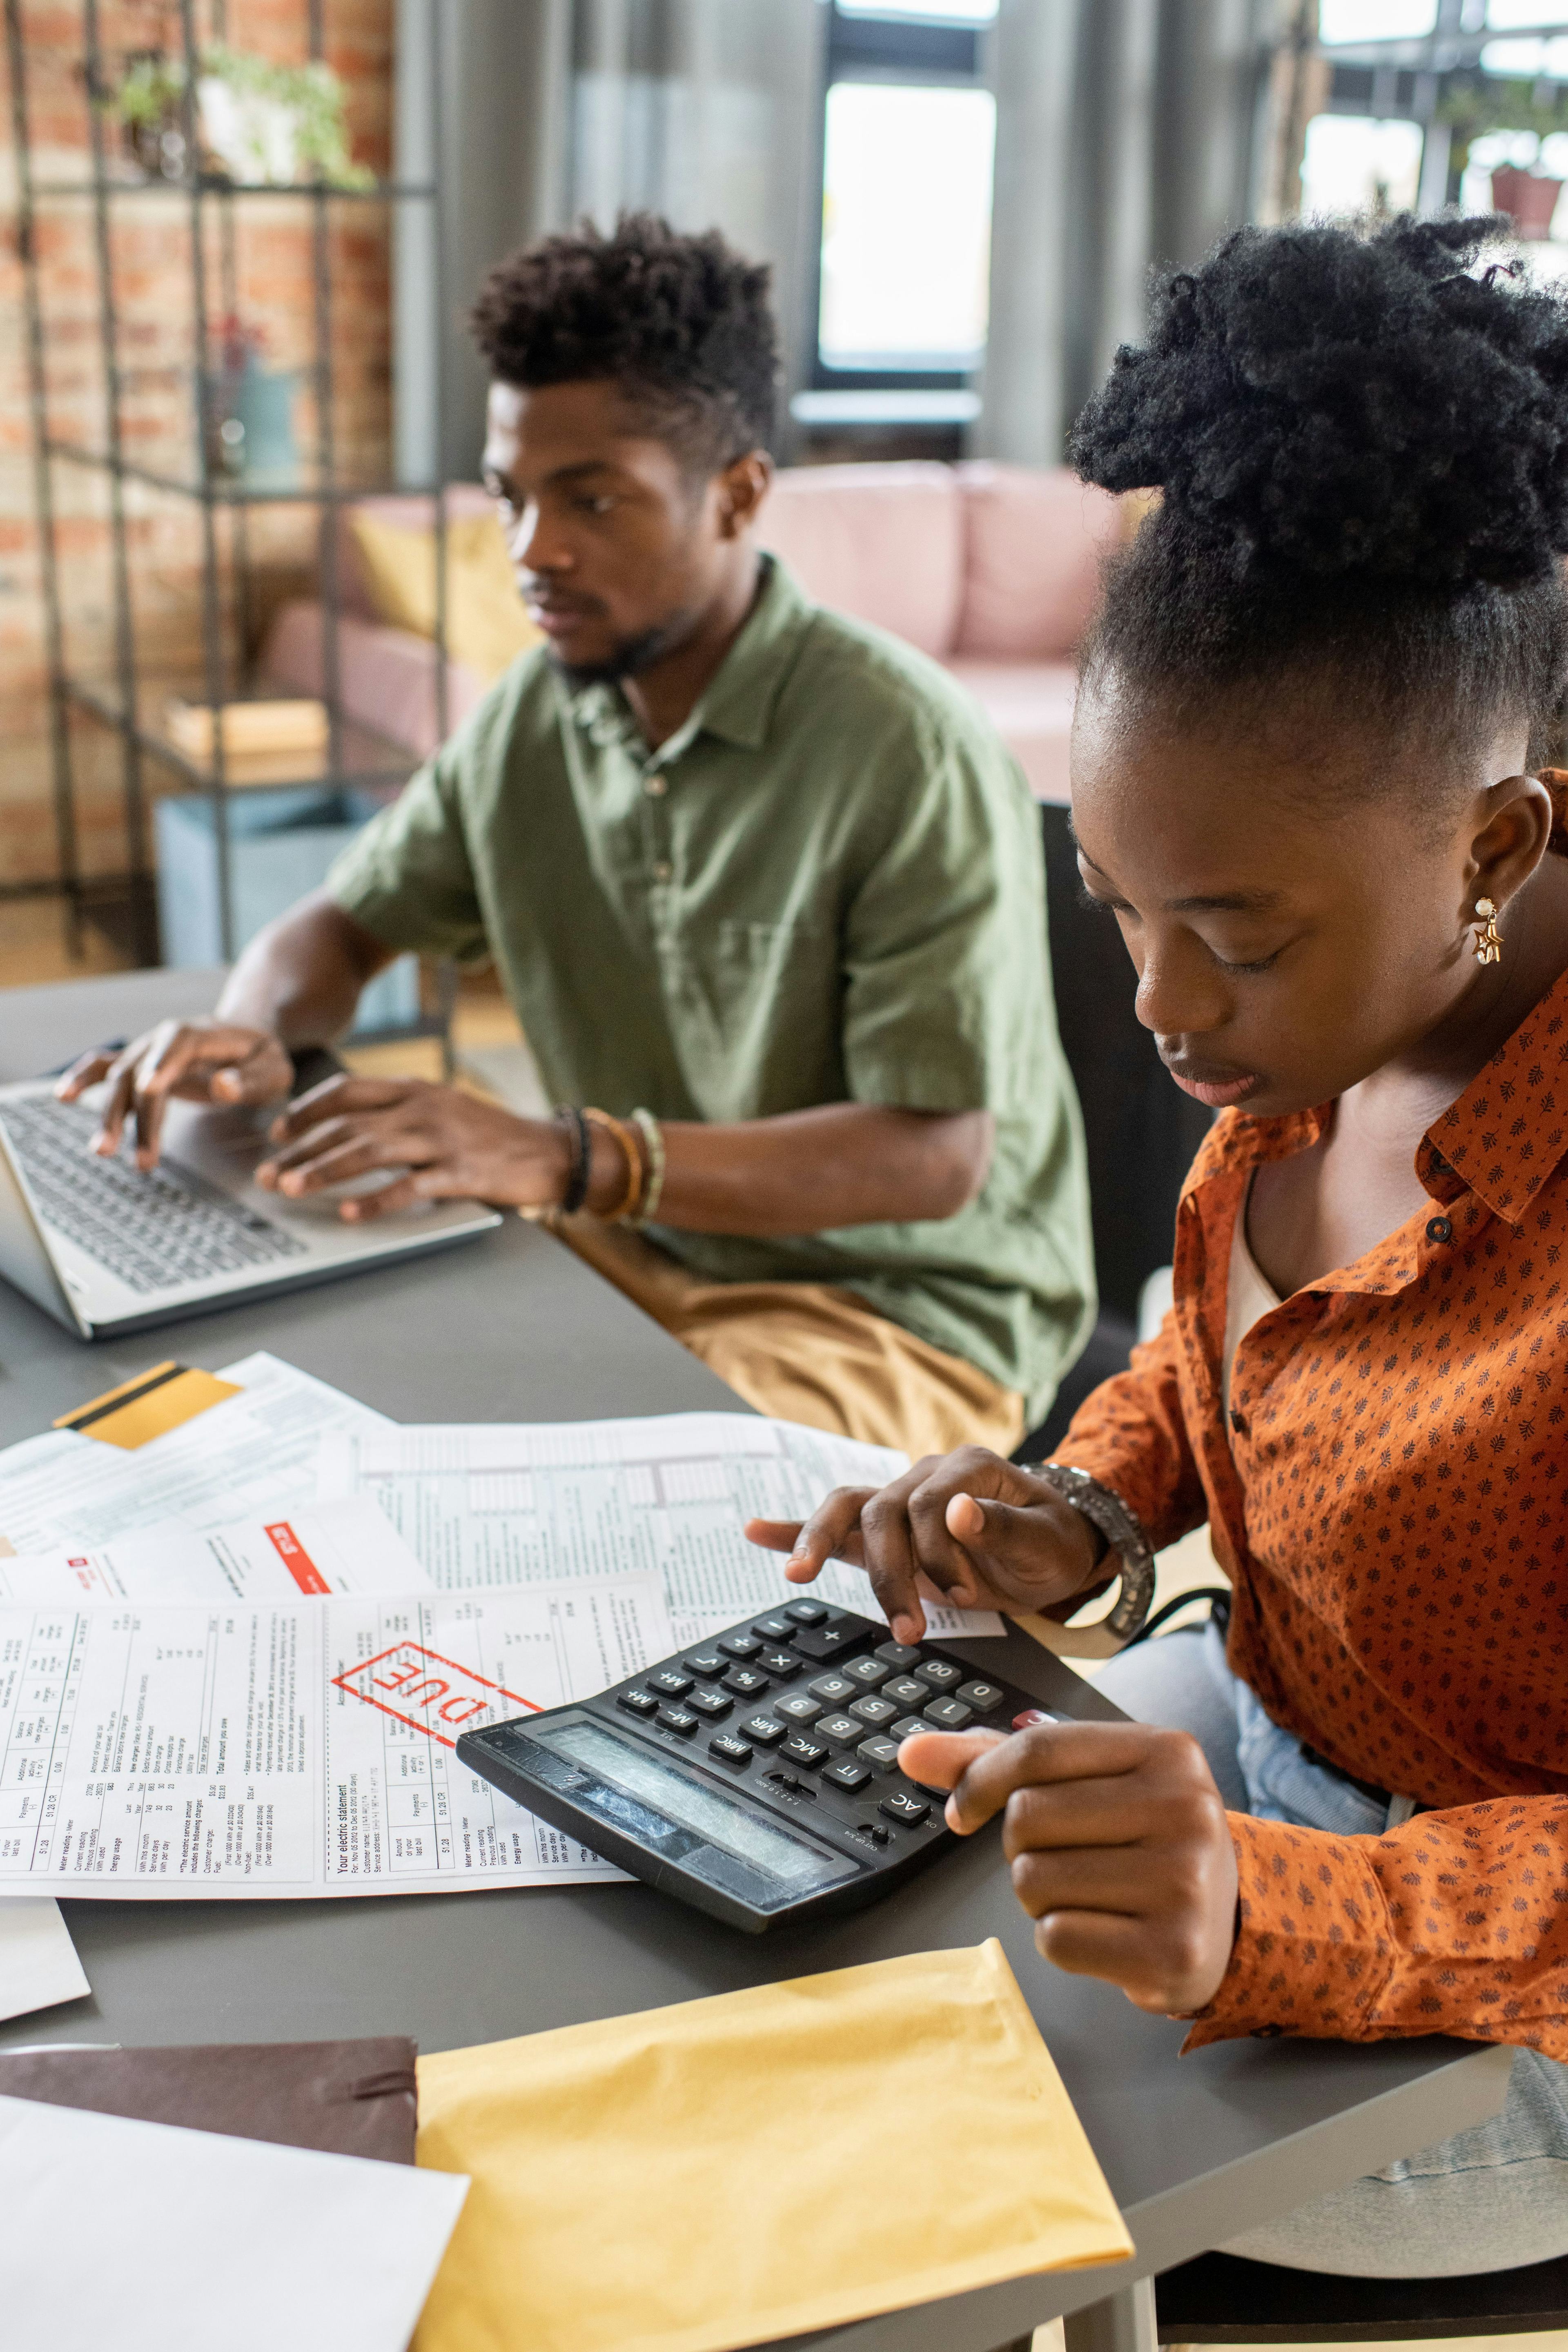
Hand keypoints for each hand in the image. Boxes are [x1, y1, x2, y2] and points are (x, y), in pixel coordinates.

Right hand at [56, 1020, 293, 1168]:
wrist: (243, 1038)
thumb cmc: (260, 1058)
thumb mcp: (271, 1069)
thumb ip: (249, 1080)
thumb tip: (222, 1087)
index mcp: (195, 1035)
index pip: (173, 1049)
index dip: (159, 1067)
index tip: (148, 1091)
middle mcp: (162, 1040)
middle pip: (139, 1074)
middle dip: (135, 1114)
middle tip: (141, 1157)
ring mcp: (145, 1052)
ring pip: (118, 1080)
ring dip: (109, 1115)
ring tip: (103, 1151)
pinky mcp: (138, 1065)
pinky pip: (104, 1068)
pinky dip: (83, 1080)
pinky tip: (63, 1096)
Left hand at [255, 1075, 572, 1218]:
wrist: (551, 1151)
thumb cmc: (491, 1136)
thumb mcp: (442, 1108)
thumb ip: (400, 1113)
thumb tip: (347, 1130)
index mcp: (416, 1089)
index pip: (347, 1090)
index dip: (307, 1111)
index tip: (278, 1133)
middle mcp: (423, 1108)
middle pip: (348, 1125)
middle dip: (303, 1150)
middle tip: (269, 1174)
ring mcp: (442, 1138)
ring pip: (370, 1151)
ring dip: (325, 1171)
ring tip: (292, 1188)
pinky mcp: (461, 1171)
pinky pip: (410, 1186)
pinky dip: (376, 1200)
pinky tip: (349, 1212)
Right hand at [744, 1446, 1104, 1644]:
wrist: (1054, 1550)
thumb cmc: (1053, 1542)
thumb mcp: (1047, 1539)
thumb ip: (1004, 1525)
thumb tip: (957, 1510)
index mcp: (967, 1467)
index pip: (928, 1502)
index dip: (939, 1552)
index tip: (965, 1597)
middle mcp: (926, 1475)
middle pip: (882, 1510)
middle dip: (890, 1573)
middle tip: (909, 1629)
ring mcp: (900, 1501)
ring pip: (848, 1509)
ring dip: (825, 1545)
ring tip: (798, 1575)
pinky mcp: (885, 1533)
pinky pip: (836, 1526)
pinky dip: (796, 1529)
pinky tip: (756, 1532)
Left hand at [899, 1721, 1238, 2015]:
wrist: (1226, 1923)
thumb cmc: (1142, 1840)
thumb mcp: (1089, 1781)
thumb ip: (998, 1761)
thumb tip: (912, 1752)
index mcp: (1167, 1750)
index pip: (1037, 1749)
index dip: (979, 1779)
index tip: (963, 1809)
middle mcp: (1186, 1808)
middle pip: (1027, 1816)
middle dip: (1021, 1845)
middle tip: (1067, 1857)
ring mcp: (1185, 1882)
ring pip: (1032, 1880)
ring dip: (1038, 1895)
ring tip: (1089, 1893)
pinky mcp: (1174, 1951)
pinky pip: (1056, 1939)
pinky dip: (1060, 1939)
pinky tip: (1104, 1932)